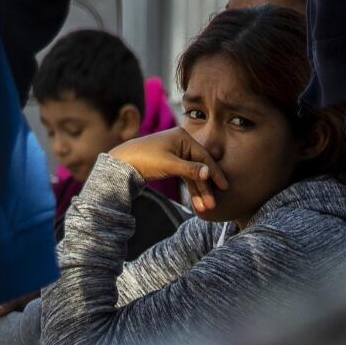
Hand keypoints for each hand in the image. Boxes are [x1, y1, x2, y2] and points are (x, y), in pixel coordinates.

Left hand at [109, 128, 228, 214]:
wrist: (121, 163)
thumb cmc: (145, 159)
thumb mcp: (169, 165)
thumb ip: (190, 169)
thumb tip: (209, 173)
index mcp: (183, 137)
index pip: (204, 157)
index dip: (215, 173)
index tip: (224, 187)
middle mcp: (181, 143)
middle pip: (199, 167)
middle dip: (205, 187)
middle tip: (212, 204)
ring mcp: (176, 153)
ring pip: (192, 174)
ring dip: (198, 191)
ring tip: (205, 207)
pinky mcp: (170, 162)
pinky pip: (184, 176)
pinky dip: (189, 188)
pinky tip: (195, 202)